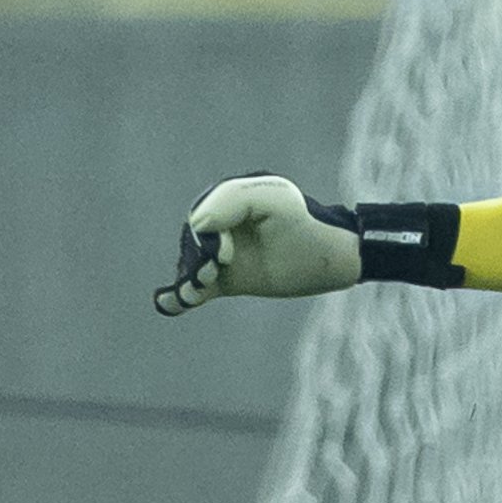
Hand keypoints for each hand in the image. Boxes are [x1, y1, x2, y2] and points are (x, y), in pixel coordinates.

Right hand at [154, 175, 361, 313]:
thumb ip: (235, 198)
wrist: (335, 258)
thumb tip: (198, 225)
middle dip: (196, 262)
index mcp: (232, 200)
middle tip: (213, 273)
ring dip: (188, 280)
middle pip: (192, 244)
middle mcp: (224, 225)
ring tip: (195, 292)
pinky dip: (179, 297)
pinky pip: (196, 288)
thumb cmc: (309, 226)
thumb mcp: (278, 201)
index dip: (205, 239)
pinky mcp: (230, 279)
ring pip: (192, 267)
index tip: (225, 254)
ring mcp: (225, 253)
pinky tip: (166, 305)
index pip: (201, 220)